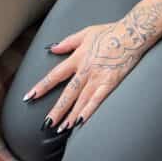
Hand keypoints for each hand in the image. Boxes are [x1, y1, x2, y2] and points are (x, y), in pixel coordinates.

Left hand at [22, 13, 159, 132]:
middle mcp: (85, 70)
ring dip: (71, 115)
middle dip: (56, 110)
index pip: (55, 75)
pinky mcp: (111, 82)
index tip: (29, 97)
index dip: (41, 87)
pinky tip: (82, 122)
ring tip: (62, 129)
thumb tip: (52, 49)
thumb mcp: (85, 32)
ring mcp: (98, 77)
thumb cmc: (109, 31)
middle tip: (45, 124)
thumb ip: (67, 42)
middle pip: (67, 93)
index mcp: (77, 58)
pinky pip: (98, 99)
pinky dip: (89, 110)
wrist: (132, 32)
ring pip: (81, 100)